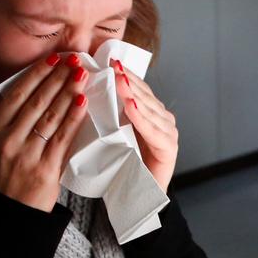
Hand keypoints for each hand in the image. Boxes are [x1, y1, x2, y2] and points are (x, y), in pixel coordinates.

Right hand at [0, 52, 90, 210]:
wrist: (10, 218)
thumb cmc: (4, 182)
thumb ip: (6, 125)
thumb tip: (25, 95)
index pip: (15, 96)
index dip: (35, 75)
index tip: (52, 59)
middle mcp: (7, 141)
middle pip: (35, 102)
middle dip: (56, 77)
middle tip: (74, 60)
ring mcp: (26, 156)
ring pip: (50, 116)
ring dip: (67, 92)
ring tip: (81, 74)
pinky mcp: (45, 170)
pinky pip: (62, 138)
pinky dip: (73, 117)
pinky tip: (83, 102)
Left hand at [114, 59, 178, 192]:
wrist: (137, 197)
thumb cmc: (122, 165)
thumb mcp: (113, 133)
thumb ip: (110, 112)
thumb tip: (89, 87)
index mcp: (150, 114)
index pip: (137, 89)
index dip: (125, 74)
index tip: (109, 60)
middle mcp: (162, 120)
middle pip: (144, 95)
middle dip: (128, 79)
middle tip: (113, 64)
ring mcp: (168, 133)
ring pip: (149, 108)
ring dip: (134, 93)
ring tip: (120, 79)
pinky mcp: (168, 148)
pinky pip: (153, 130)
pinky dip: (142, 117)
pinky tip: (131, 106)